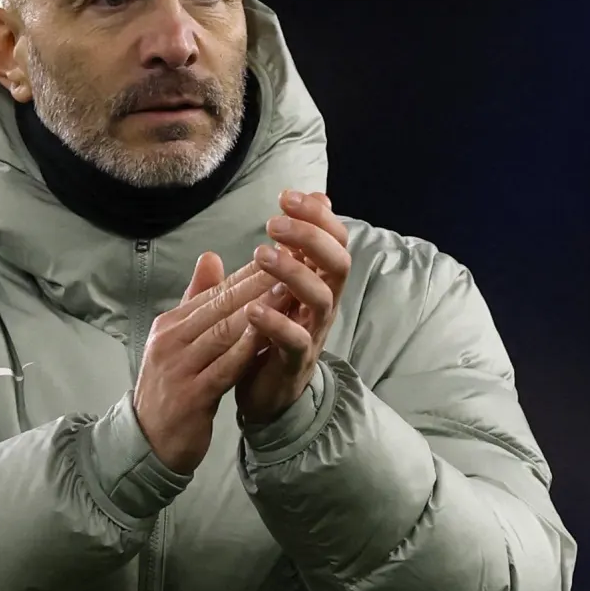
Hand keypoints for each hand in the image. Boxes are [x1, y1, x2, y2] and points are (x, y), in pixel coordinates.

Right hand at [132, 253, 275, 472]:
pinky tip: (270, 337)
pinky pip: (224, 368)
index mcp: (169, 325)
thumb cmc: (171, 389)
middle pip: (221, 307)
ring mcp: (178, 368)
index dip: (249, 273)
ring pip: (224, 332)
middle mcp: (170, 341)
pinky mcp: (191, 396)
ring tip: (289, 293)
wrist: (149, 443)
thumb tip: (211, 256)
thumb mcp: (178, 342)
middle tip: (293, 265)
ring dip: (259, 312)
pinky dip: (248, 350)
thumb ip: (196, 301)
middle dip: (259, 285)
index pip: (214, 292)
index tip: (281, 256)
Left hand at [234, 190, 350, 424]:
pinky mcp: (295, 362)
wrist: (269, 394)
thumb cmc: (275, 331)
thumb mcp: (283, 283)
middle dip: (310, 237)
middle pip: (338, 263)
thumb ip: (295, 245)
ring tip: (260, 254)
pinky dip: (275, 322)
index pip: (334, 240)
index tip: (286, 196)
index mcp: (320, 281)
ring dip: (292, 272)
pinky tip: (252, 309)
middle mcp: (324, 304)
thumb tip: (314, 196)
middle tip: (274, 223)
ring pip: (319, 297)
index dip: (317, 215)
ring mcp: (313, 333)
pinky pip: (295, 340)